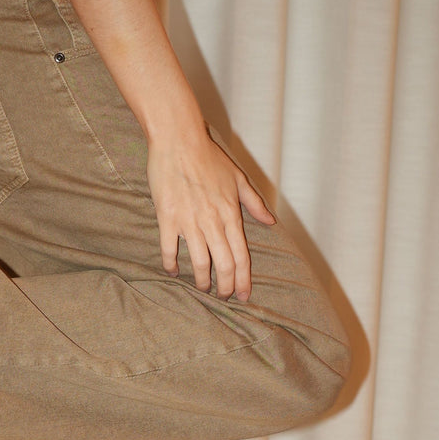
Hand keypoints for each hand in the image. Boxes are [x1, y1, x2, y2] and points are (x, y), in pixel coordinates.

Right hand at [146, 125, 274, 300]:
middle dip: (225, 287)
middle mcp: (212, 222)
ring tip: (203, 289)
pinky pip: (169, 250)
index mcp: (231, 214)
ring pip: (199, 262)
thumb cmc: (209, 157)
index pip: (242, 256)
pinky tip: (173, 272)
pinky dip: (171, 265)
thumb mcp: (238, 178)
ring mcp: (189, 222)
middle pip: (223, 264)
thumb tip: (271, 222)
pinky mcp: (167, 218)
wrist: (179, 141)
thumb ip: (255, 203)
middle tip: (224, 297)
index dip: (243, 279)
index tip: (243, 295)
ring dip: (202, 280)